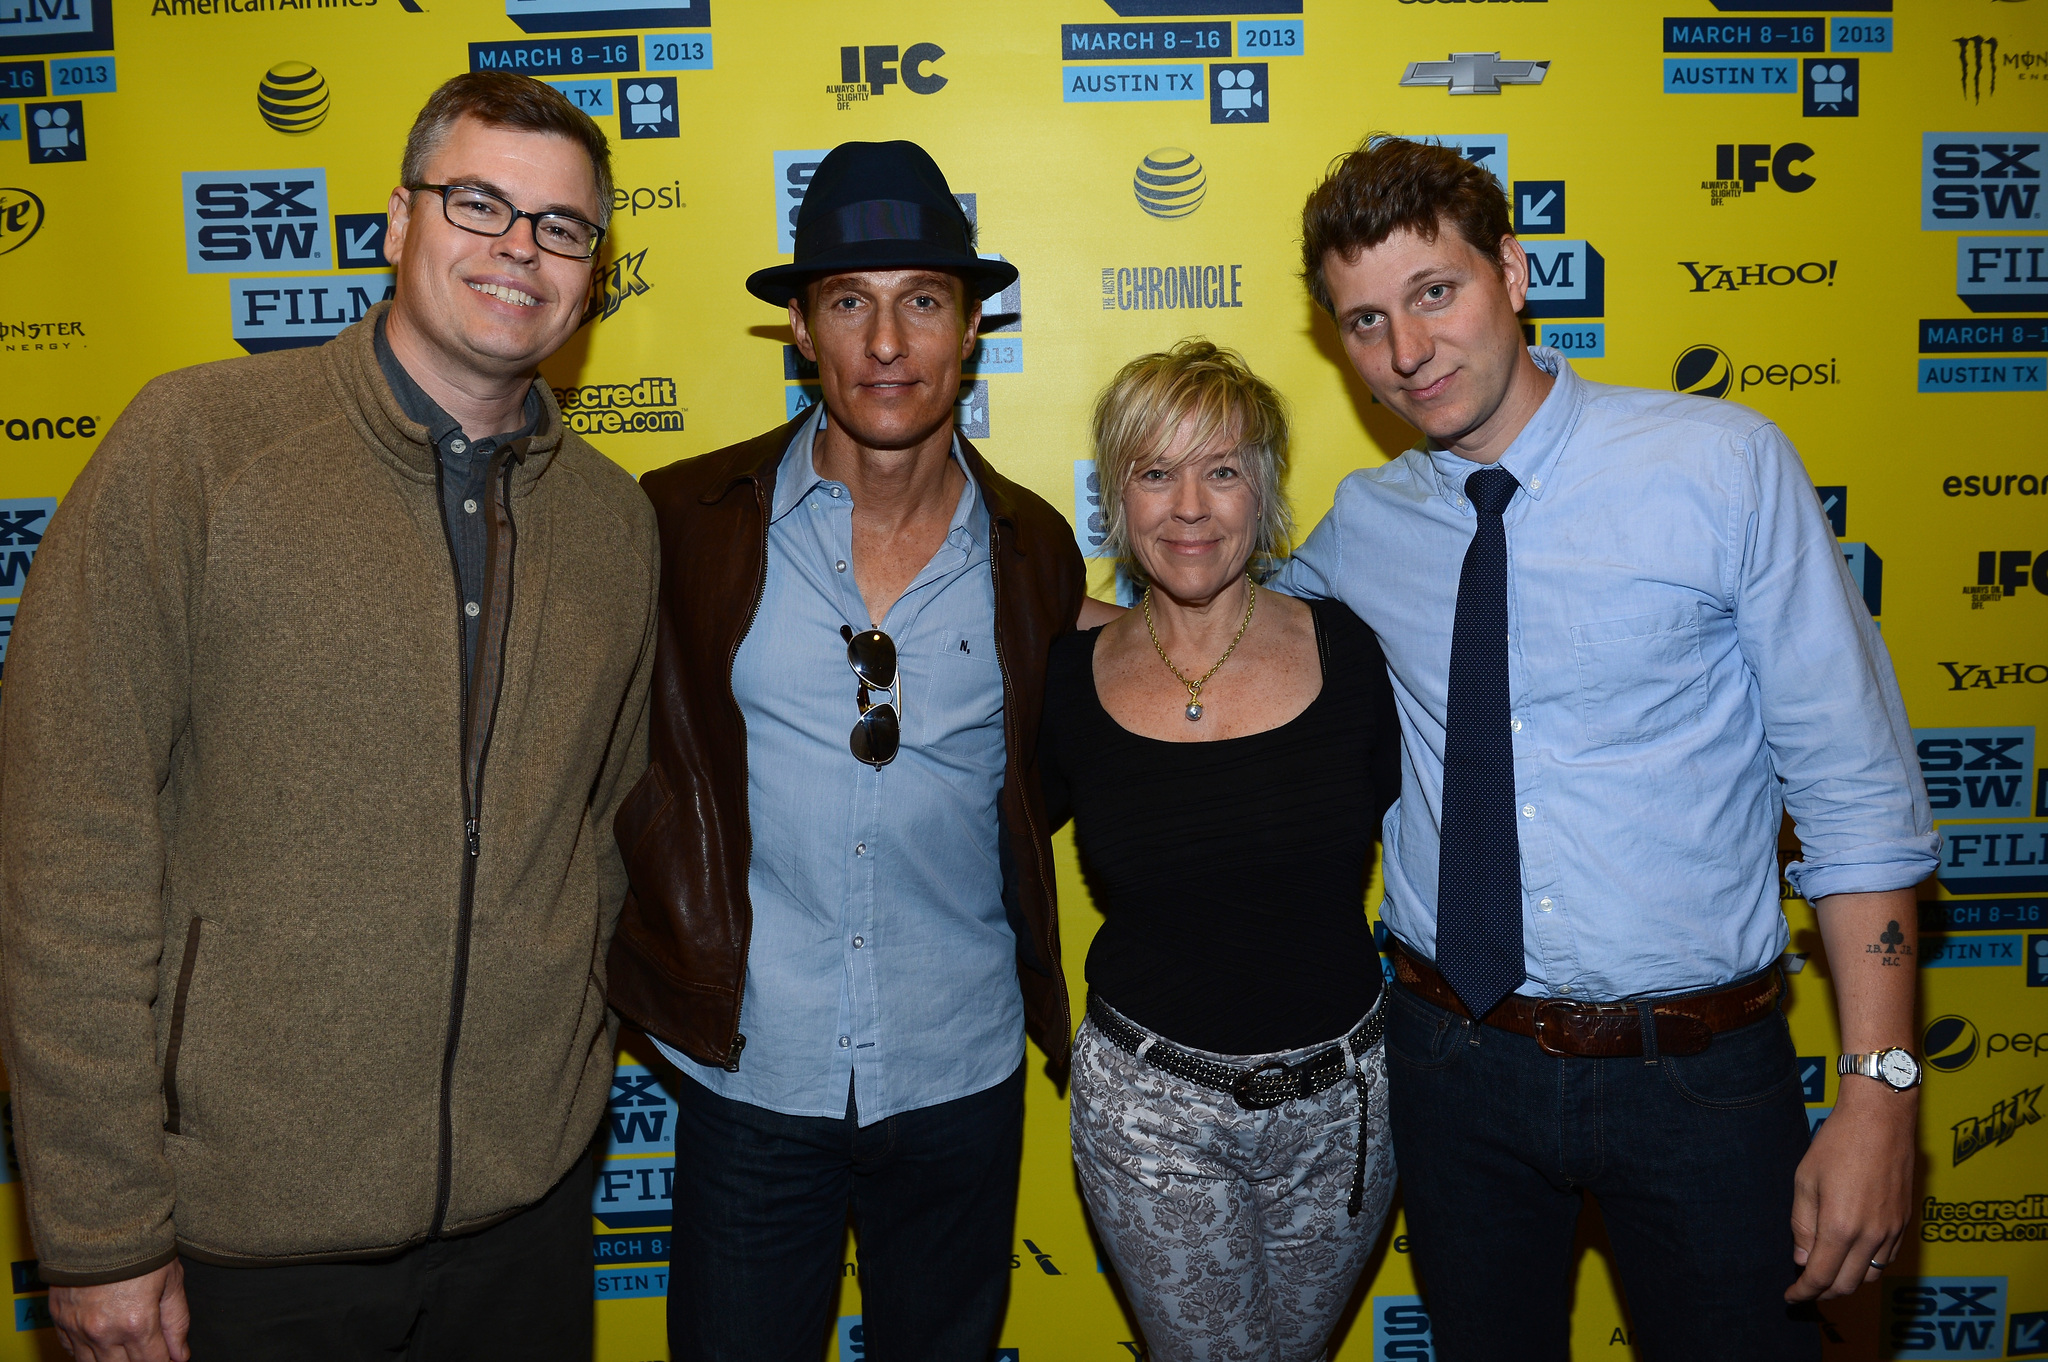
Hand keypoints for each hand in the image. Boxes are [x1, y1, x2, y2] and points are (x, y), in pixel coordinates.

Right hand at [49, 1262, 190, 1361]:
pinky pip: (72, 1351)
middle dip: (140, 1361)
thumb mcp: (171, 1281)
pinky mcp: (60, 1321)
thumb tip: (180, 1355)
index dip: (164, 1361)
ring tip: (126, 1347)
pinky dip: (87, 1352)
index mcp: (136, 1323)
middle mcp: (104, 1332)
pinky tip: (101, 1342)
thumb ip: (176, 1322)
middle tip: (148, 1348)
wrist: (98, 1225)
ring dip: (112, 1361)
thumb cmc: (139, 1248)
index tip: (168, 1357)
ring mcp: (78, 1329)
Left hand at [1786, 1077, 1916, 1300]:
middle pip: (1849, 1284)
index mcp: (1841, 1227)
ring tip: (1828, 1272)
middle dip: (1824, 1292)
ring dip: (1849, 1281)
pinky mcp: (1906, 1221)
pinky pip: (1888, 1258)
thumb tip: (1801, 1258)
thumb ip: (1802, 1225)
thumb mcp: (1805, 1181)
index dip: (1804, 1292)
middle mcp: (1871, 1236)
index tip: (1791, 1297)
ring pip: (1872, 1275)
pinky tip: (1853, 1255)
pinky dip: (1869, 1266)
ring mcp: (1892, 1230)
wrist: (1881, 1118)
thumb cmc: (1837, 1144)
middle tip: (1805, 1287)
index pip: (1821, 1277)